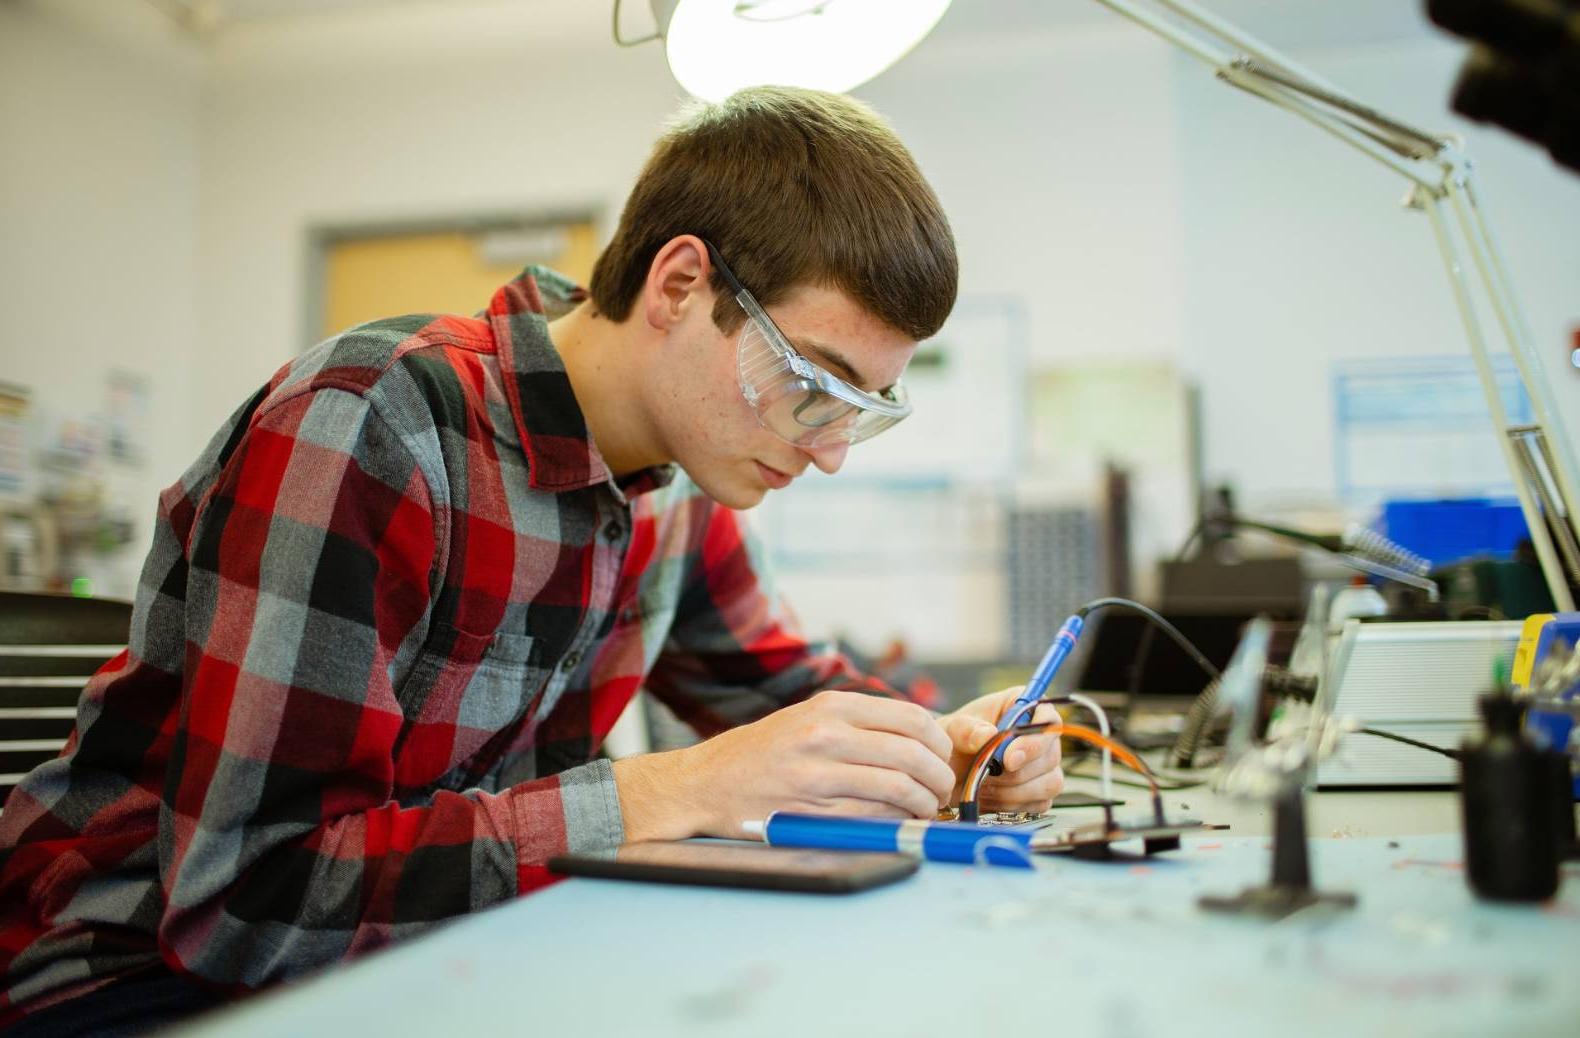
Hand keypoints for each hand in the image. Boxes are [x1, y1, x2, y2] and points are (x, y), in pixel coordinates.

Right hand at [613, 689, 956, 840]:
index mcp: (831, 707)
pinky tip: (901, 821)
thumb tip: (919, 741)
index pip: (910, 717)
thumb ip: (857, 724)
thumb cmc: (761, 753)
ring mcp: (818, 774)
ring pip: (898, 786)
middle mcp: (826, 734)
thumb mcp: (807, 718)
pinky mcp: (812, 810)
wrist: (704, 783)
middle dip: (940, 776)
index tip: (945, 756)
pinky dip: (897, 820)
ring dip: (925, 802)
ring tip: (928, 808)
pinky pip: (872, 815)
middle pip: (911, 752)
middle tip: (945, 789)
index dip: (940, 741)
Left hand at [939, 687, 1064, 813]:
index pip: (1049, 721)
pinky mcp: (1041, 792)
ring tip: (985, 785)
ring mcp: (1044, 766)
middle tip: (988, 775)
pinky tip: (991, 797)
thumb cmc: (955, 740)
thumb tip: (988, 734)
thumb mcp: (952, 728)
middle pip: (1051, 757)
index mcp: (1026, 709)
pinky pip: (1040, 804)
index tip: (1009, 760)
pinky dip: (1012, 804)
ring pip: (1050, 784)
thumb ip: (967, 729)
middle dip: (1017, 773)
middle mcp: (1041, 737)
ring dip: (1014, 791)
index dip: (1035, 743)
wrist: (948, 768)